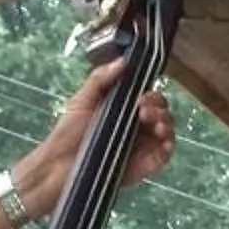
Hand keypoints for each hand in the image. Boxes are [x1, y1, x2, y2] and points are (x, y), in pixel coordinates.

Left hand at [16, 60, 178, 213]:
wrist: (59, 166)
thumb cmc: (67, 136)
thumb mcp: (81, 100)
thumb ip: (100, 78)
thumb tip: (122, 62)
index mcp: (123, 110)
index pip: (148, 97)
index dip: (151, 94)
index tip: (142, 95)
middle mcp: (134, 127)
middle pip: (161, 112)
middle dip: (159, 107)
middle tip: (143, 109)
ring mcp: (140, 147)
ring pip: (166, 130)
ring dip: (166, 122)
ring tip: (152, 122)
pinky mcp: (143, 166)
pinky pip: (165, 155)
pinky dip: (169, 145)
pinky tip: (162, 139)